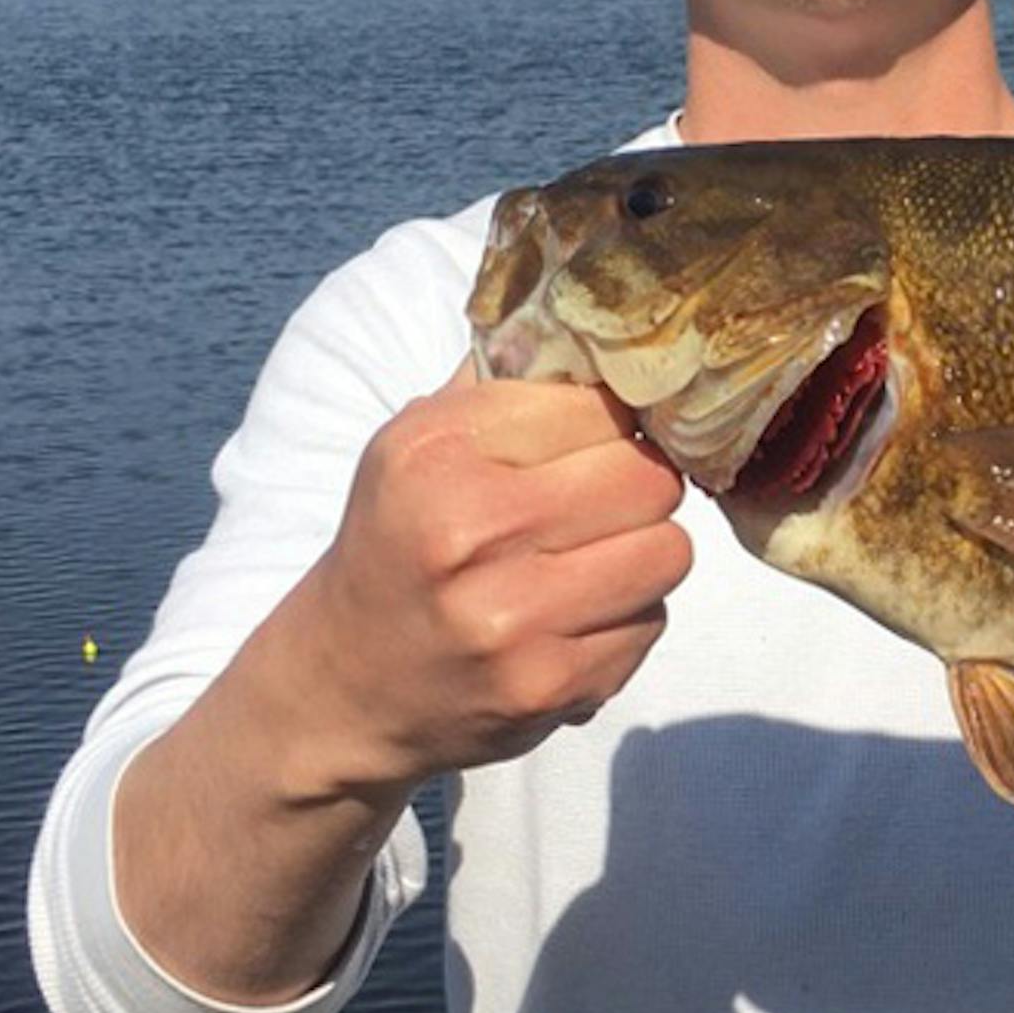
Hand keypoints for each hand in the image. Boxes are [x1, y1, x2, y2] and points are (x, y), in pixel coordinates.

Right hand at [281, 356, 691, 793]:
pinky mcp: (552, 686)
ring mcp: (513, 620)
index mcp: (437, 453)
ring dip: (644, 552)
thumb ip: (509, 379)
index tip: (595, 439)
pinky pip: (653, 623)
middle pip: (651, 479)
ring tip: (588, 558)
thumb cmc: (399, 542)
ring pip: (670, 552)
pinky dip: (627, 616)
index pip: (600, 407)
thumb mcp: (418, 442)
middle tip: (603, 499)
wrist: (343, 688)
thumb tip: (606, 324)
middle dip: (639, 484)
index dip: (612, 421)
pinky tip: (571, 617)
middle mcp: (471, 533)